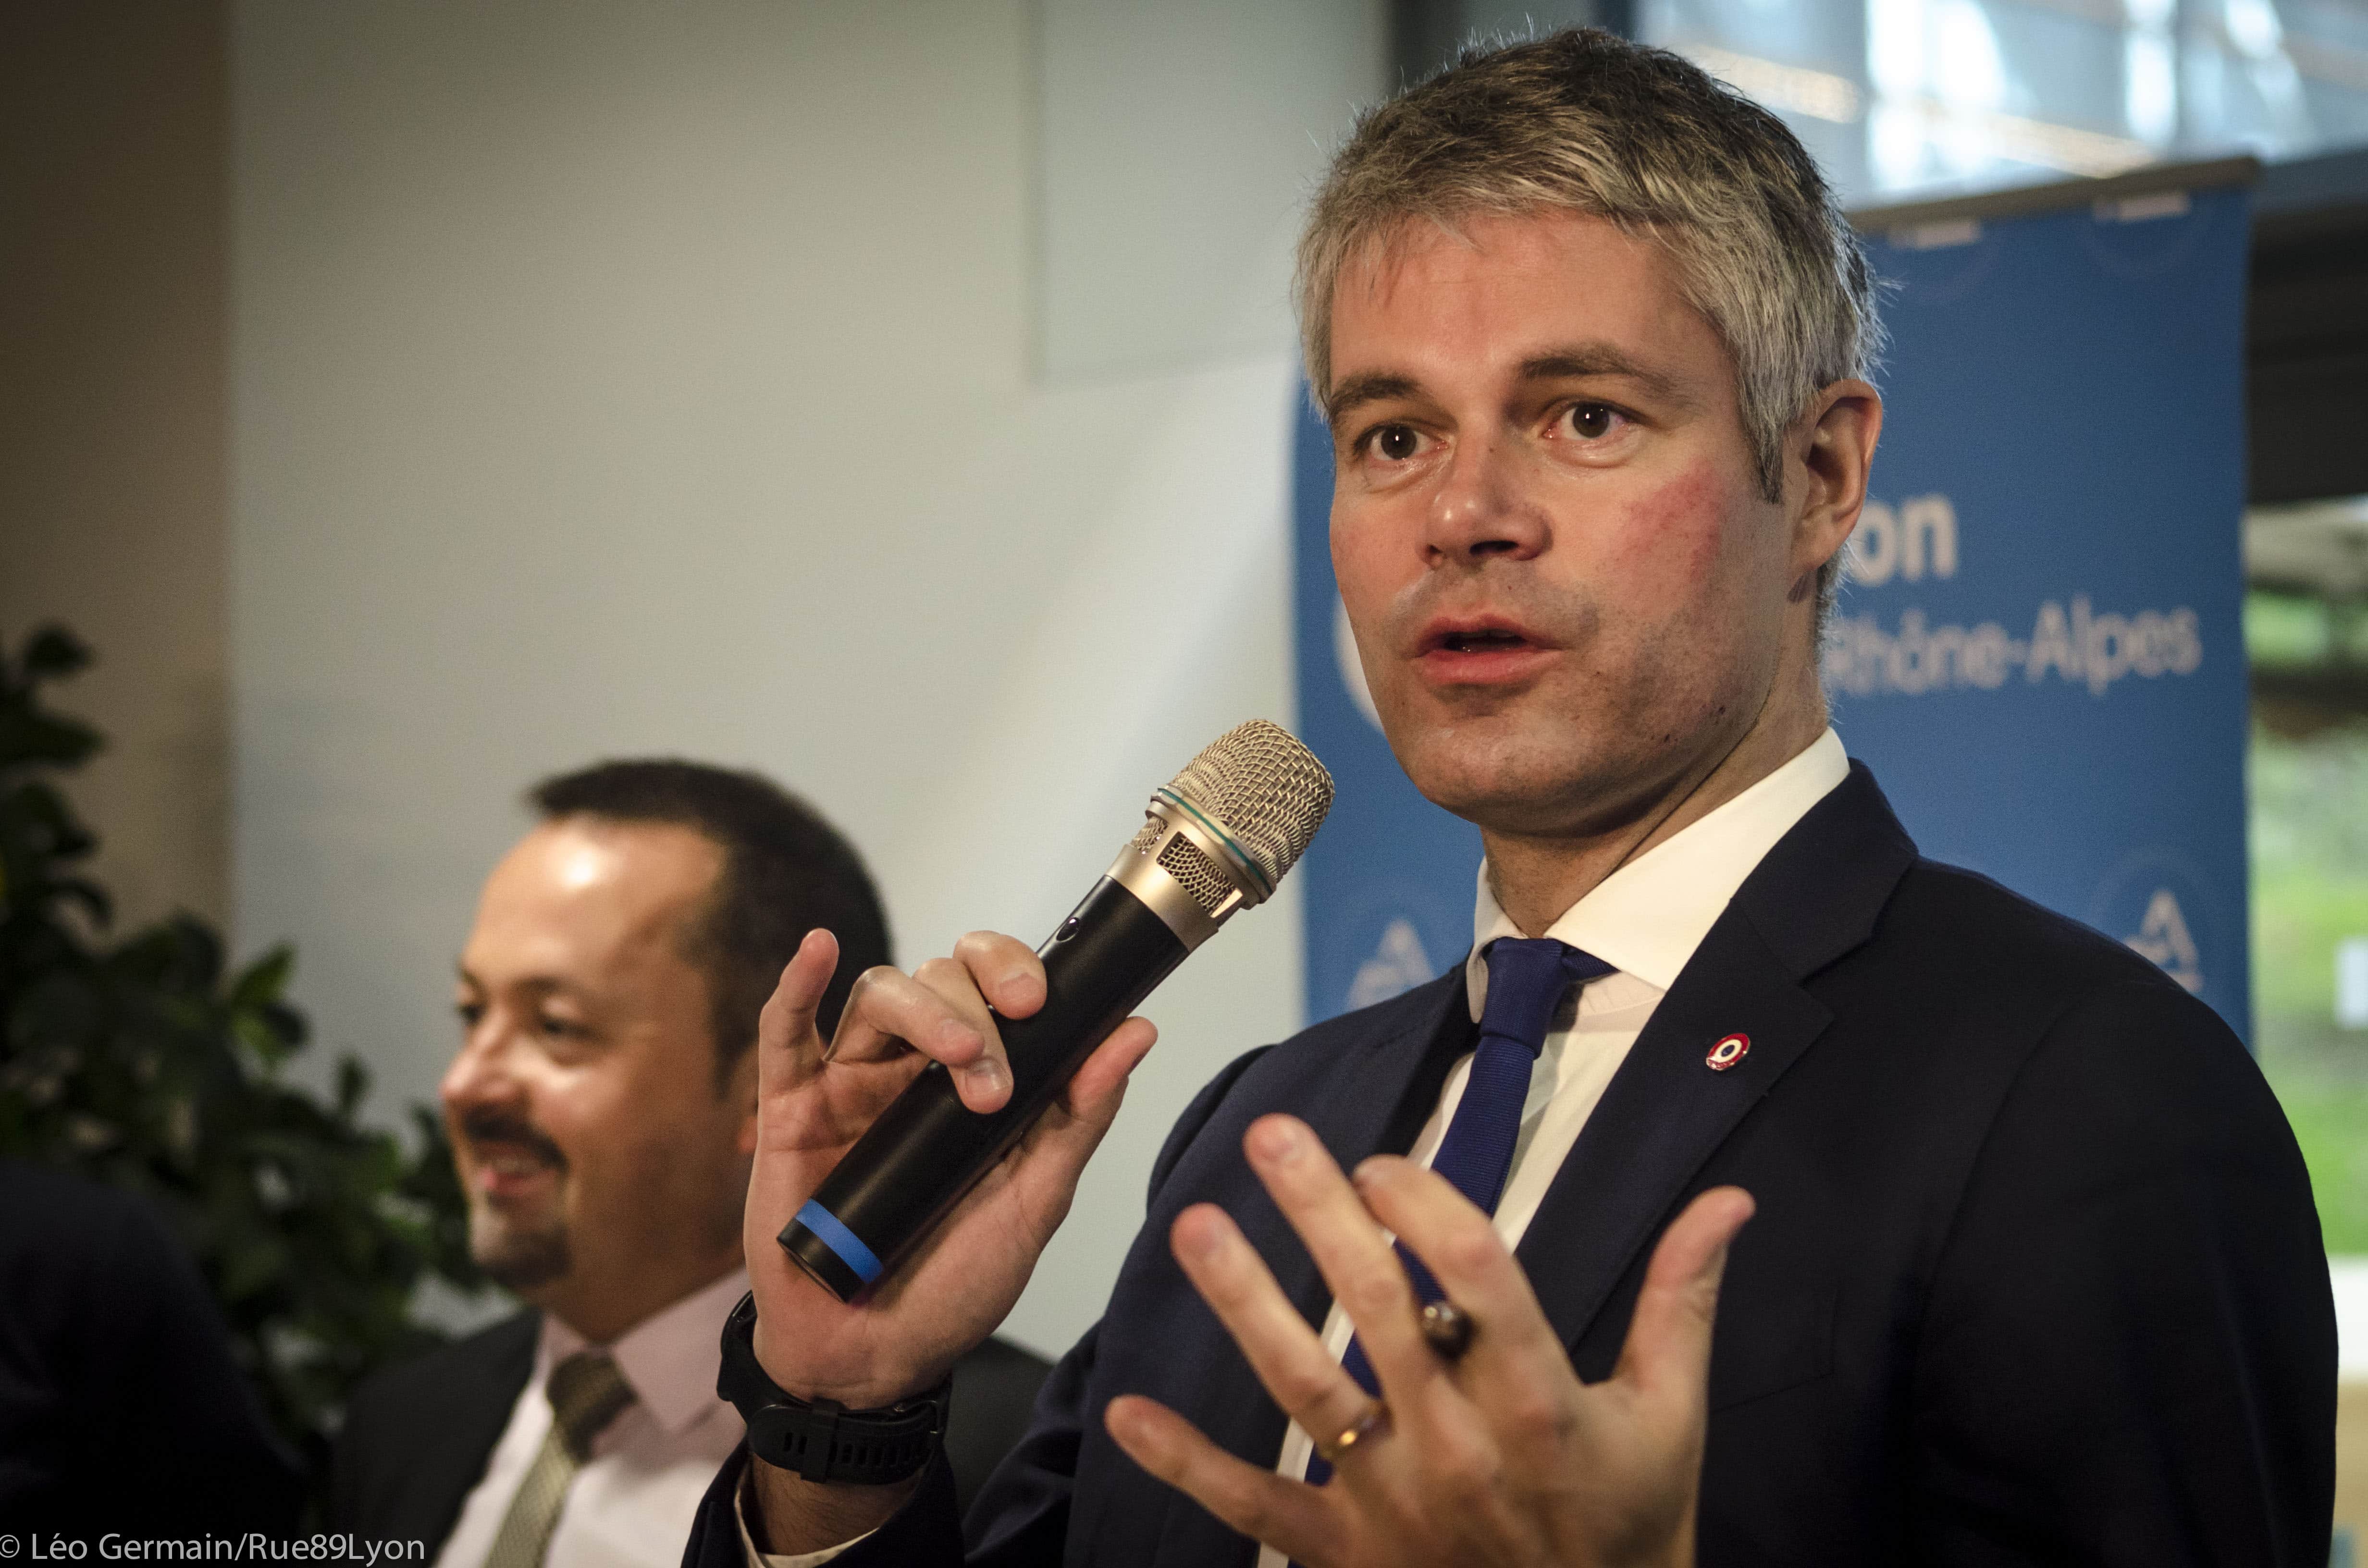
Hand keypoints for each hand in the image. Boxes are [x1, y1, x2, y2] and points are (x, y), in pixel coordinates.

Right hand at [741, 929, 1156, 1550]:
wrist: (877, 1358)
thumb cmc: (955, 1282)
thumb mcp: (1034, 1201)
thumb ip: (1078, 1116)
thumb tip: (1136, 1032)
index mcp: (976, 1076)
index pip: (994, 986)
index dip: (1016, 970)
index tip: (1043, 1001)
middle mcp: (913, 1067)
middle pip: (938, 977)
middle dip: (978, 1010)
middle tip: (995, 1080)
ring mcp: (850, 1083)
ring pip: (879, 994)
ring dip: (923, 1008)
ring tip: (955, 1058)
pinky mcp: (790, 1111)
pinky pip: (783, 1033)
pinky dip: (796, 984)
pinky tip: (820, 948)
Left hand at [1105, 1114, 1752, 1567]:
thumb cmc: (1628, 1529)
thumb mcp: (1670, 1419)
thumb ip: (1682, 1300)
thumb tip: (1729, 1202)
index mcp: (1541, 1403)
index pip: (1479, 1276)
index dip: (1425, 1205)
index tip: (1383, 1156)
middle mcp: (1463, 1446)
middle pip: (1379, 1310)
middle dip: (1320, 1214)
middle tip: (1273, 1135)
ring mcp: (1396, 1503)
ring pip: (1306, 1388)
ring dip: (1244, 1302)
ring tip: (1195, 1224)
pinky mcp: (1345, 1553)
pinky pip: (1254, 1505)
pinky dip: (1187, 1461)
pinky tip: (1127, 1410)